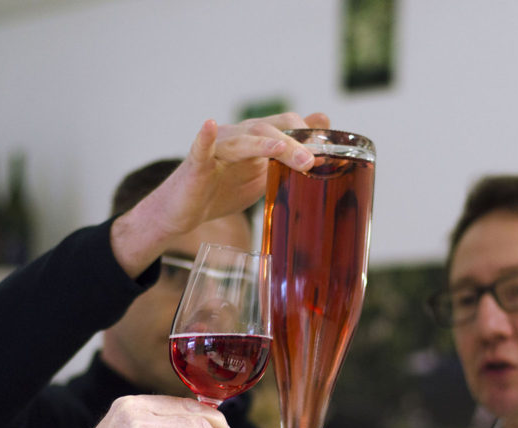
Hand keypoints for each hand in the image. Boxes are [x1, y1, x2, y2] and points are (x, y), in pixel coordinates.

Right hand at [112, 111, 329, 276]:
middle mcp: (238, 136)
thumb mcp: (263, 174)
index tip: (332, 148)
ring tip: (282, 150)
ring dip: (264, 144)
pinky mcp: (196, 165)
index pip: (287, 125)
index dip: (308, 133)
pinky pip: (201, 148)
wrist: (185, 212)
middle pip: (269, 129)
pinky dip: (205, 137)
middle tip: (312, 160)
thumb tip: (320, 130)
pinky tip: (210, 125)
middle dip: (293, 142)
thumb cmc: (222, 190)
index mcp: (257, 139)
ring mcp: (217, 149)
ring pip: (243, 140)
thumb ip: (288, 155)